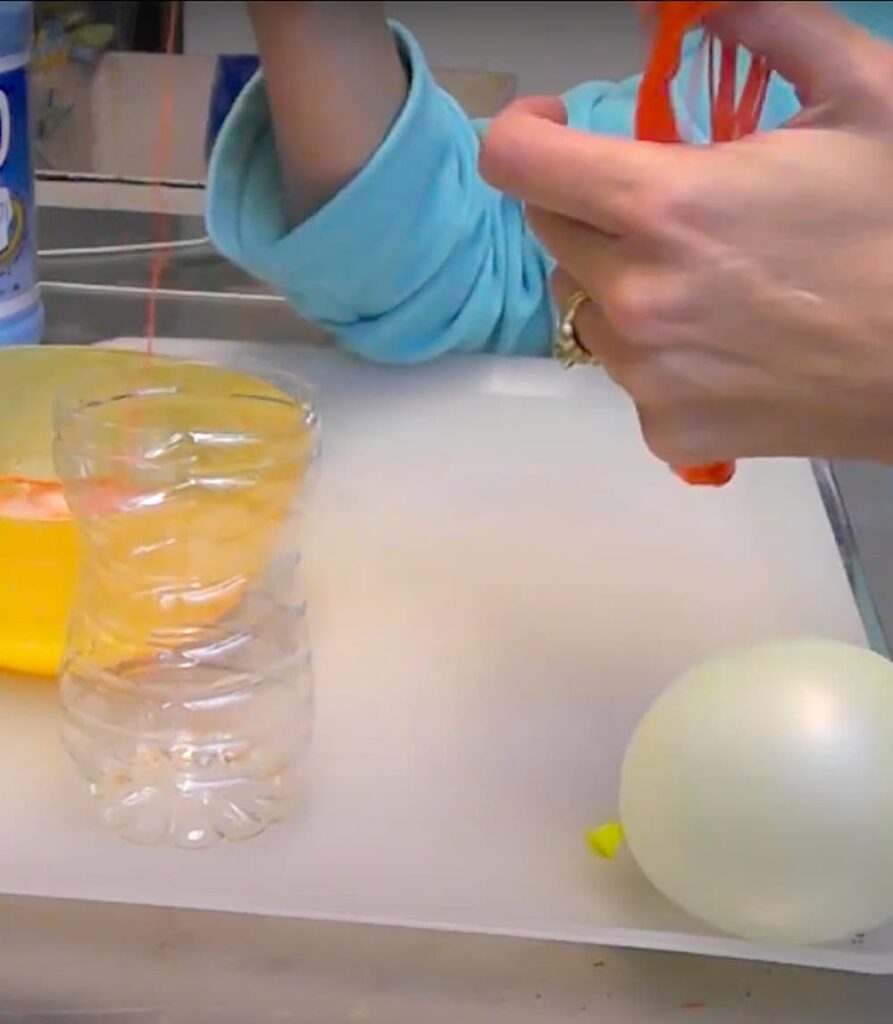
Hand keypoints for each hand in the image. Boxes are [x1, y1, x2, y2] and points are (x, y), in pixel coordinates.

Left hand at [479, 1, 892, 466]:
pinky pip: (624, 373)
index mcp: (667, 206)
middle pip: (549, 231)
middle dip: (588, 202)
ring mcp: (645, 375)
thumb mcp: (862, 96)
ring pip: (583, 306)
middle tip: (662, 203)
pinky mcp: (664, 429)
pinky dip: (652, 350)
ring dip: (617, 279)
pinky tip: (718, 342)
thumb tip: (686, 7)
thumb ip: (766, 27)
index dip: (523, 131)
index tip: (554, 126)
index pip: (518, 162)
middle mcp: (636, 298)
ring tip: (700, 280)